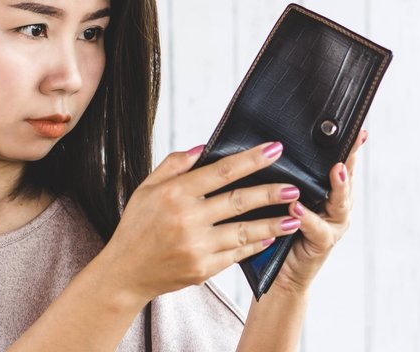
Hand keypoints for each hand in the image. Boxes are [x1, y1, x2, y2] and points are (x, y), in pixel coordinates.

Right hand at [98, 141, 304, 302]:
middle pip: (239, 201)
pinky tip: (269, 238)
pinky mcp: (203, 268)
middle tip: (293, 188)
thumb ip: (172, 165)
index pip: (221, 171)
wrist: (126, 272)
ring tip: (293, 217)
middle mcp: (187, 219)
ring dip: (272, 224)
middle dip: (271, 193)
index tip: (275, 150)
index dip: (251, 159)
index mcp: (174, 194)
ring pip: (244, 231)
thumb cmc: (136, 227)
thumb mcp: (145, 188)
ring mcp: (196, 246)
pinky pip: (236, 254)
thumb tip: (202, 148)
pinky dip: (255, 245)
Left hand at [272, 130, 368, 293]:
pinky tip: (297, 207)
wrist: (278, 274)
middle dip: (351, 158)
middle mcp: (335, 206)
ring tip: (336, 169)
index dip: (349, 145)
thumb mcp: (279, 199)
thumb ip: (283, 178)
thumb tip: (267, 145)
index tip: (357, 126)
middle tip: (355, 139)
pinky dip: (307, 217)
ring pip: (340, 201)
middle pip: (346, 177)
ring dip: (339, 185)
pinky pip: (317, 228)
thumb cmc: (276, 229)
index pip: (339, 163)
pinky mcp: (322, 243)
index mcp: (326, 192)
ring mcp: (332, 225)